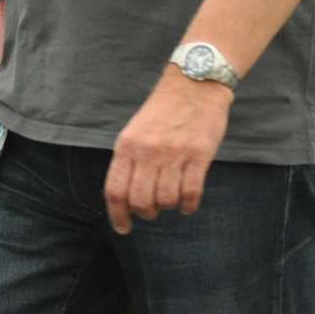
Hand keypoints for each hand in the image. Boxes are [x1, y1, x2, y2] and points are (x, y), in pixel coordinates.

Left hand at [103, 72, 230, 233]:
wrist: (194, 84)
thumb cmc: (163, 111)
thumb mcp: (135, 131)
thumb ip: (129, 160)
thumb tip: (125, 198)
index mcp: (127, 146)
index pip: (115, 191)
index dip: (118, 216)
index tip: (124, 228)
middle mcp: (148, 151)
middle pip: (140, 200)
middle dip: (145, 213)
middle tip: (151, 213)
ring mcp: (174, 153)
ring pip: (165, 200)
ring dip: (168, 207)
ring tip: (171, 203)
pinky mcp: (198, 154)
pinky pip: (191, 192)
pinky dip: (189, 205)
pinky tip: (188, 205)